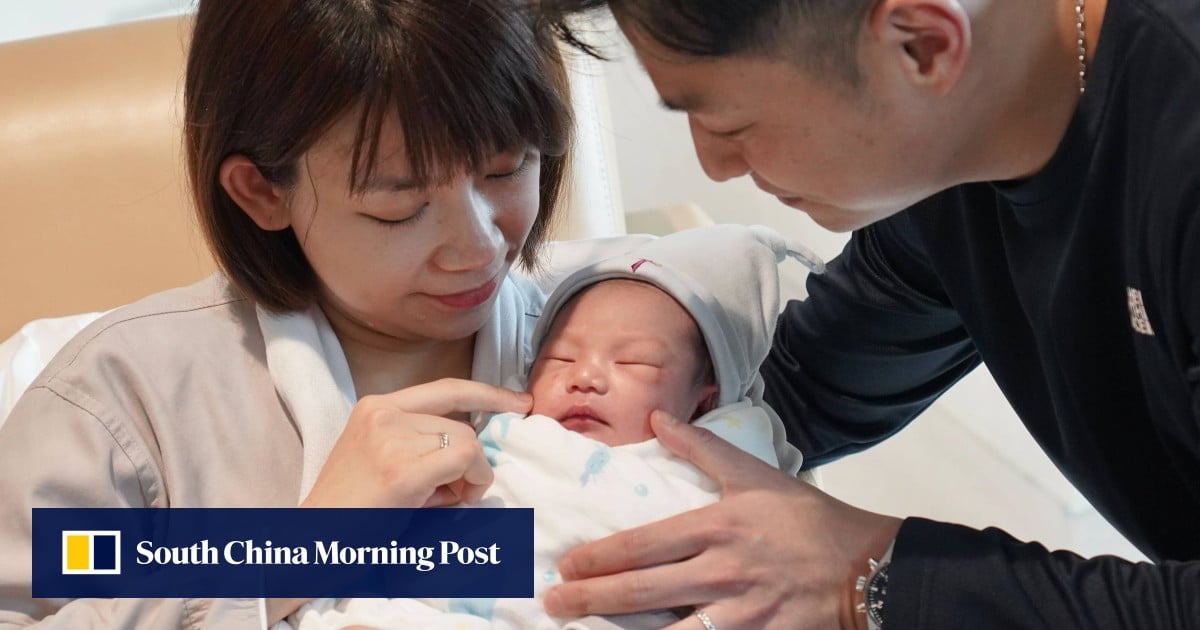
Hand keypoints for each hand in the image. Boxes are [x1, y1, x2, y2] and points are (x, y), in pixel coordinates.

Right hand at [300, 378, 531, 508]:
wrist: (313, 542)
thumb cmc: (353, 511)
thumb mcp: (385, 459)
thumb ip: (424, 443)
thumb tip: (477, 446)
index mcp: (377, 406)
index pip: (448, 388)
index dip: (489, 393)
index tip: (518, 403)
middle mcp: (383, 413)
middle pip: (463, 425)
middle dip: (471, 462)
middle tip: (453, 495)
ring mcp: (390, 438)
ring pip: (468, 443)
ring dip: (469, 479)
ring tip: (440, 503)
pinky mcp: (400, 469)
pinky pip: (466, 460)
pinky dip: (473, 482)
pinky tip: (452, 502)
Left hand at [544, 411, 901, 629]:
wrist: (867, 567)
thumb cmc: (809, 521)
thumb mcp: (754, 475)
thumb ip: (700, 449)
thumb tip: (659, 419)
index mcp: (716, 527)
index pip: (642, 544)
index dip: (599, 557)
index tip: (567, 564)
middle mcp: (720, 571)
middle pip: (641, 590)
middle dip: (590, 598)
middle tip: (555, 603)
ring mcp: (738, 614)